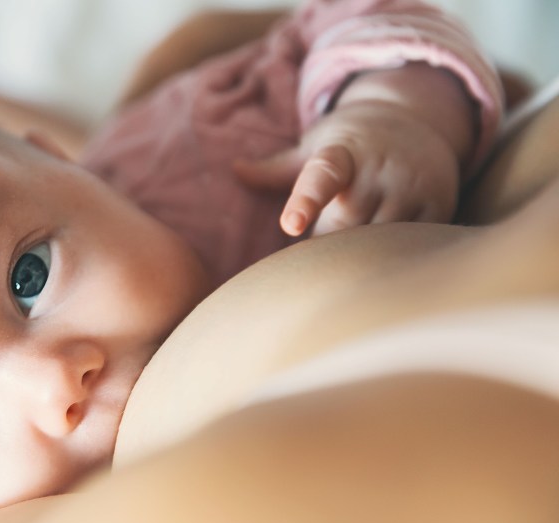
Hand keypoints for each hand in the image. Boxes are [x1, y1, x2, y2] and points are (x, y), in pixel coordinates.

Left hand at [234, 100, 460, 236]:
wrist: (418, 121)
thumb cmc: (352, 144)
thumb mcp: (316, 146)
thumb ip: (277, 168)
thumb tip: (236, 168)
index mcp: (342, 154)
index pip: (321, 177)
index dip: (305, 202)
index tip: (290, 225)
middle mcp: (380, 167)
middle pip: (344, 226)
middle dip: (329, 237)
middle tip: (328, 229)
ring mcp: (412, 186)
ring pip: (376, 240)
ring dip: (360, 248)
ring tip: (358, 231)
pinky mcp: (438, 204)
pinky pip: (409, 244)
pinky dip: (393, 250)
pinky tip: (388, 241)